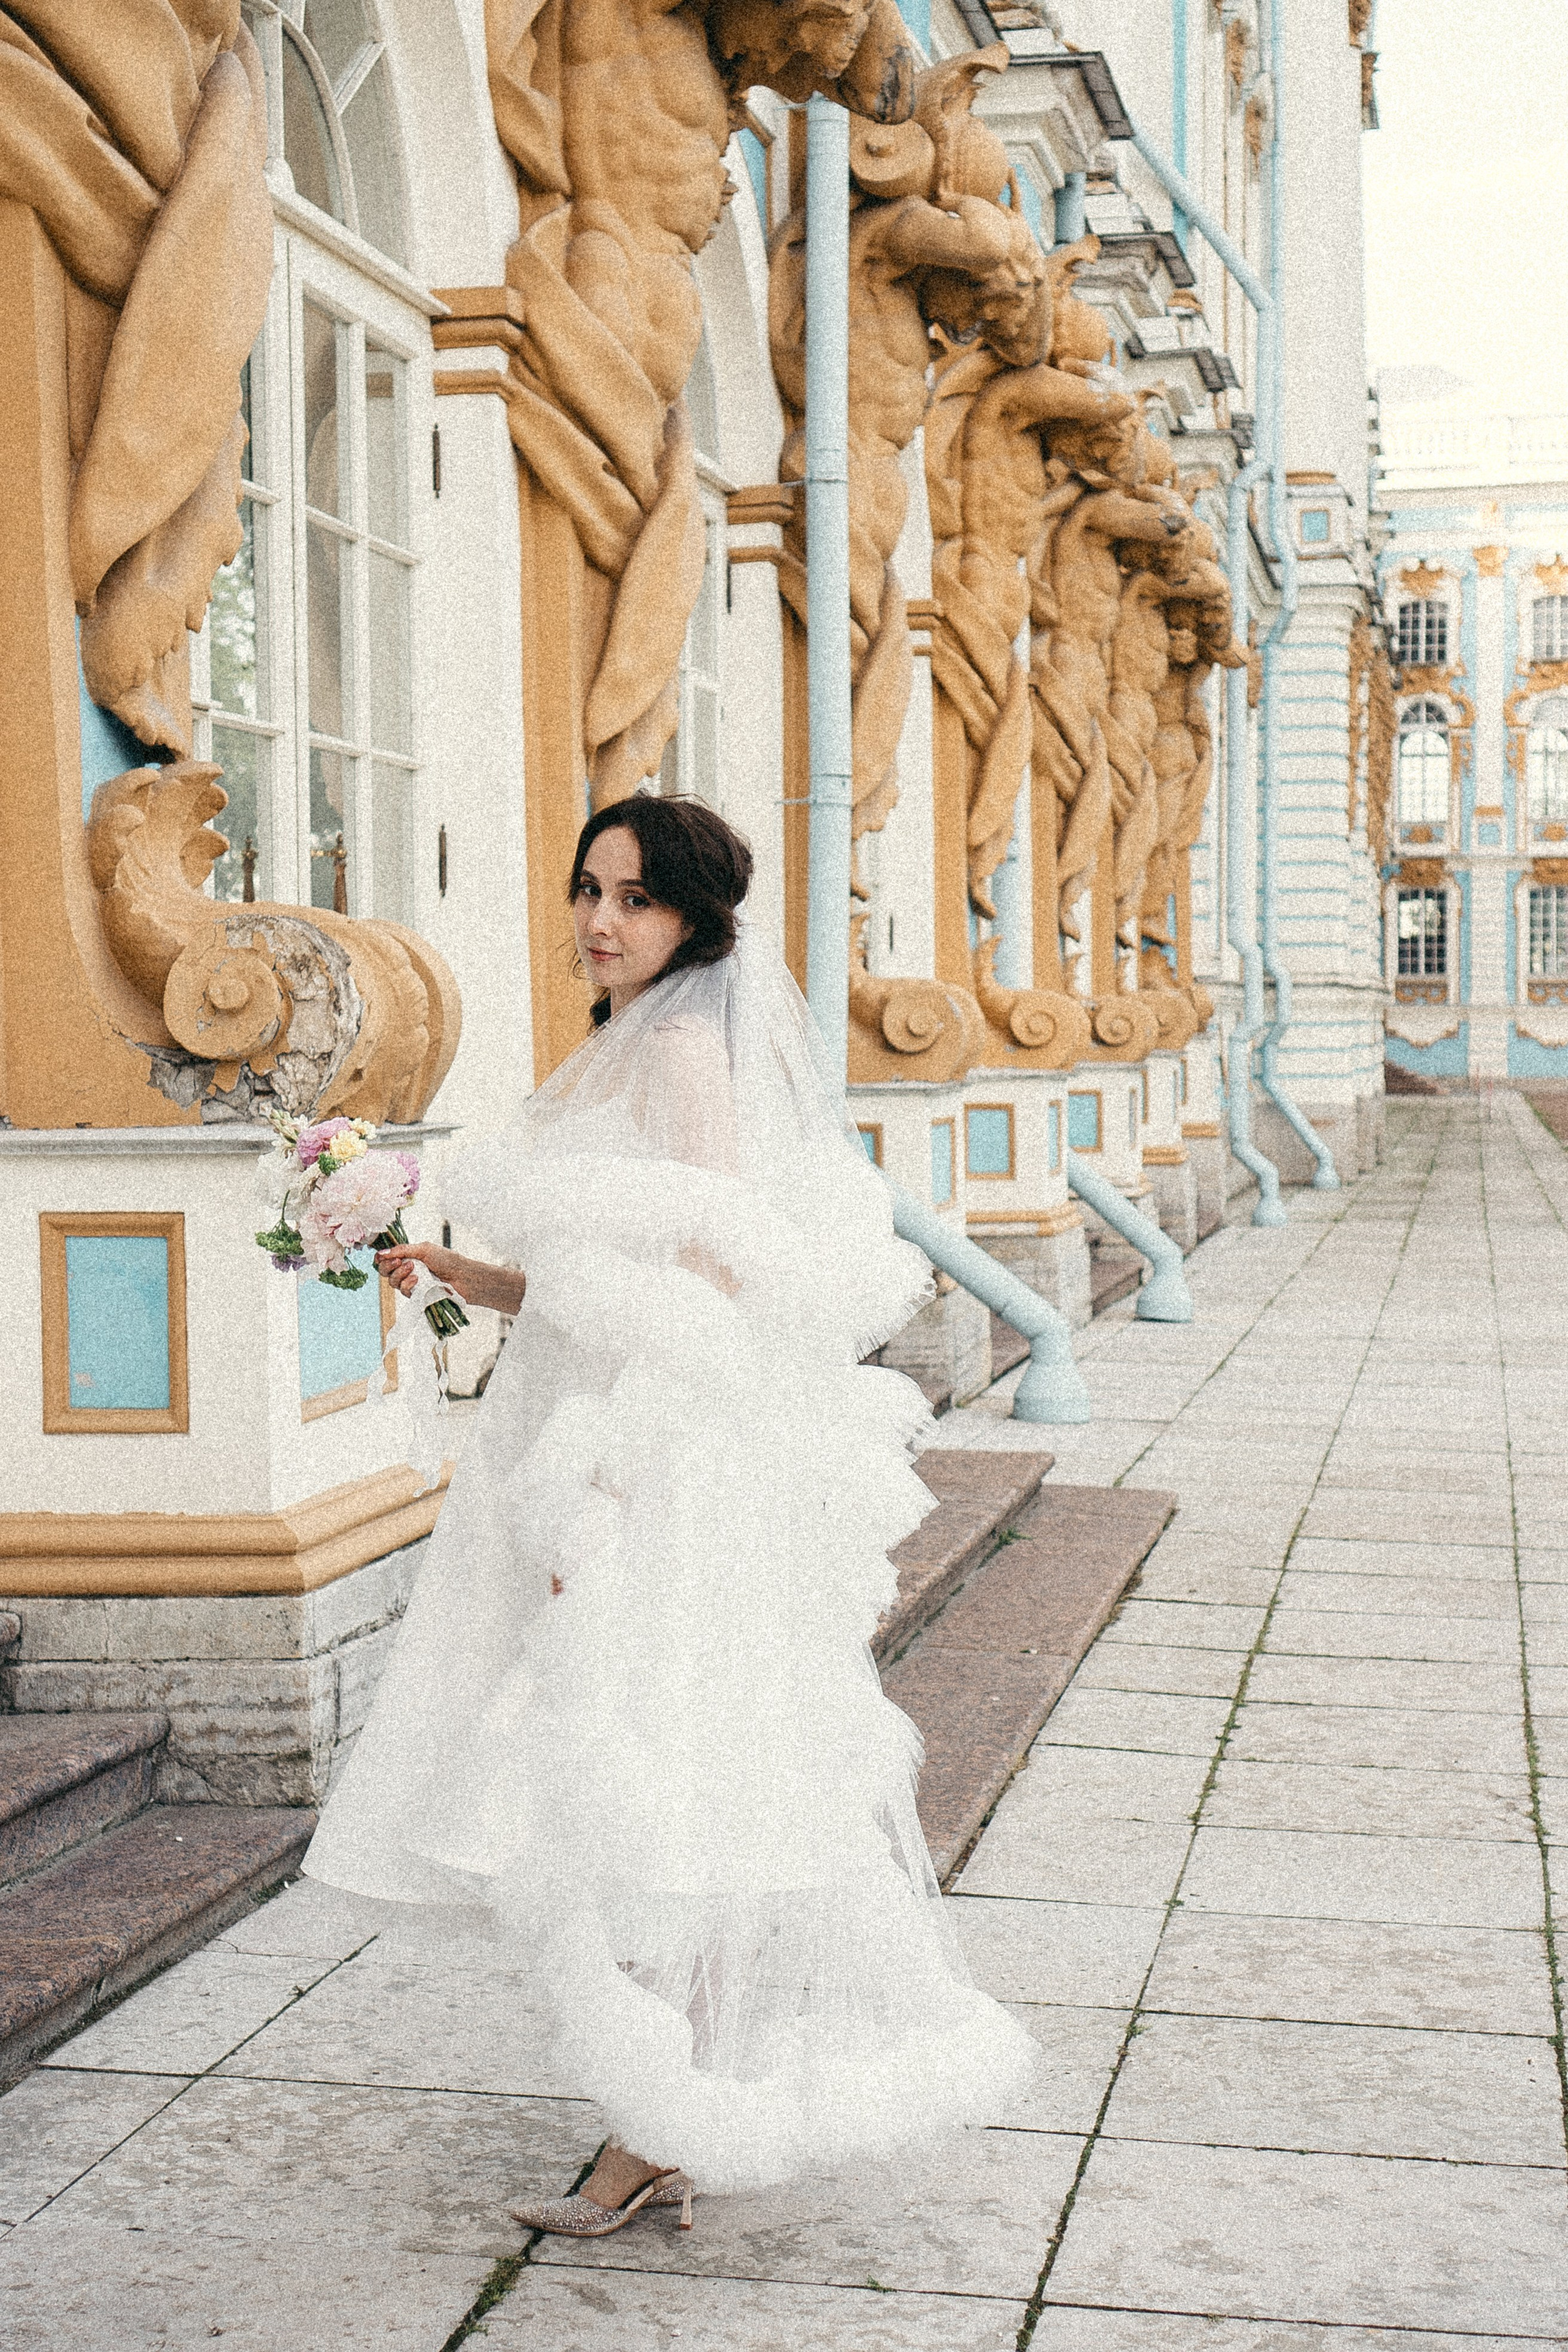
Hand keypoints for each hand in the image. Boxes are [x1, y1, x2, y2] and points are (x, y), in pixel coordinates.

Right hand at [374, 1243, 526, 1316]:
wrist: (463, 1277)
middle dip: (389, 1266)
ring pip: (392, 1282)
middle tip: (400, 1262)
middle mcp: (407, 1270)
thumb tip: (381, 1253)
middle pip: (384, 1271)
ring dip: (400, 1274)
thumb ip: (402, 1250)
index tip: (382, 1257)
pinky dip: (408, 1284)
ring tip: (414, 1269)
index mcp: (408, 1256)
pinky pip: (403, 1291)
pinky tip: (418, 1280)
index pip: (386, 1258)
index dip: (381, 1258)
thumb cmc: (447, 1260)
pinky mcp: (416, 1296)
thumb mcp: (424, 1249)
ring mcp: (411, 1283)